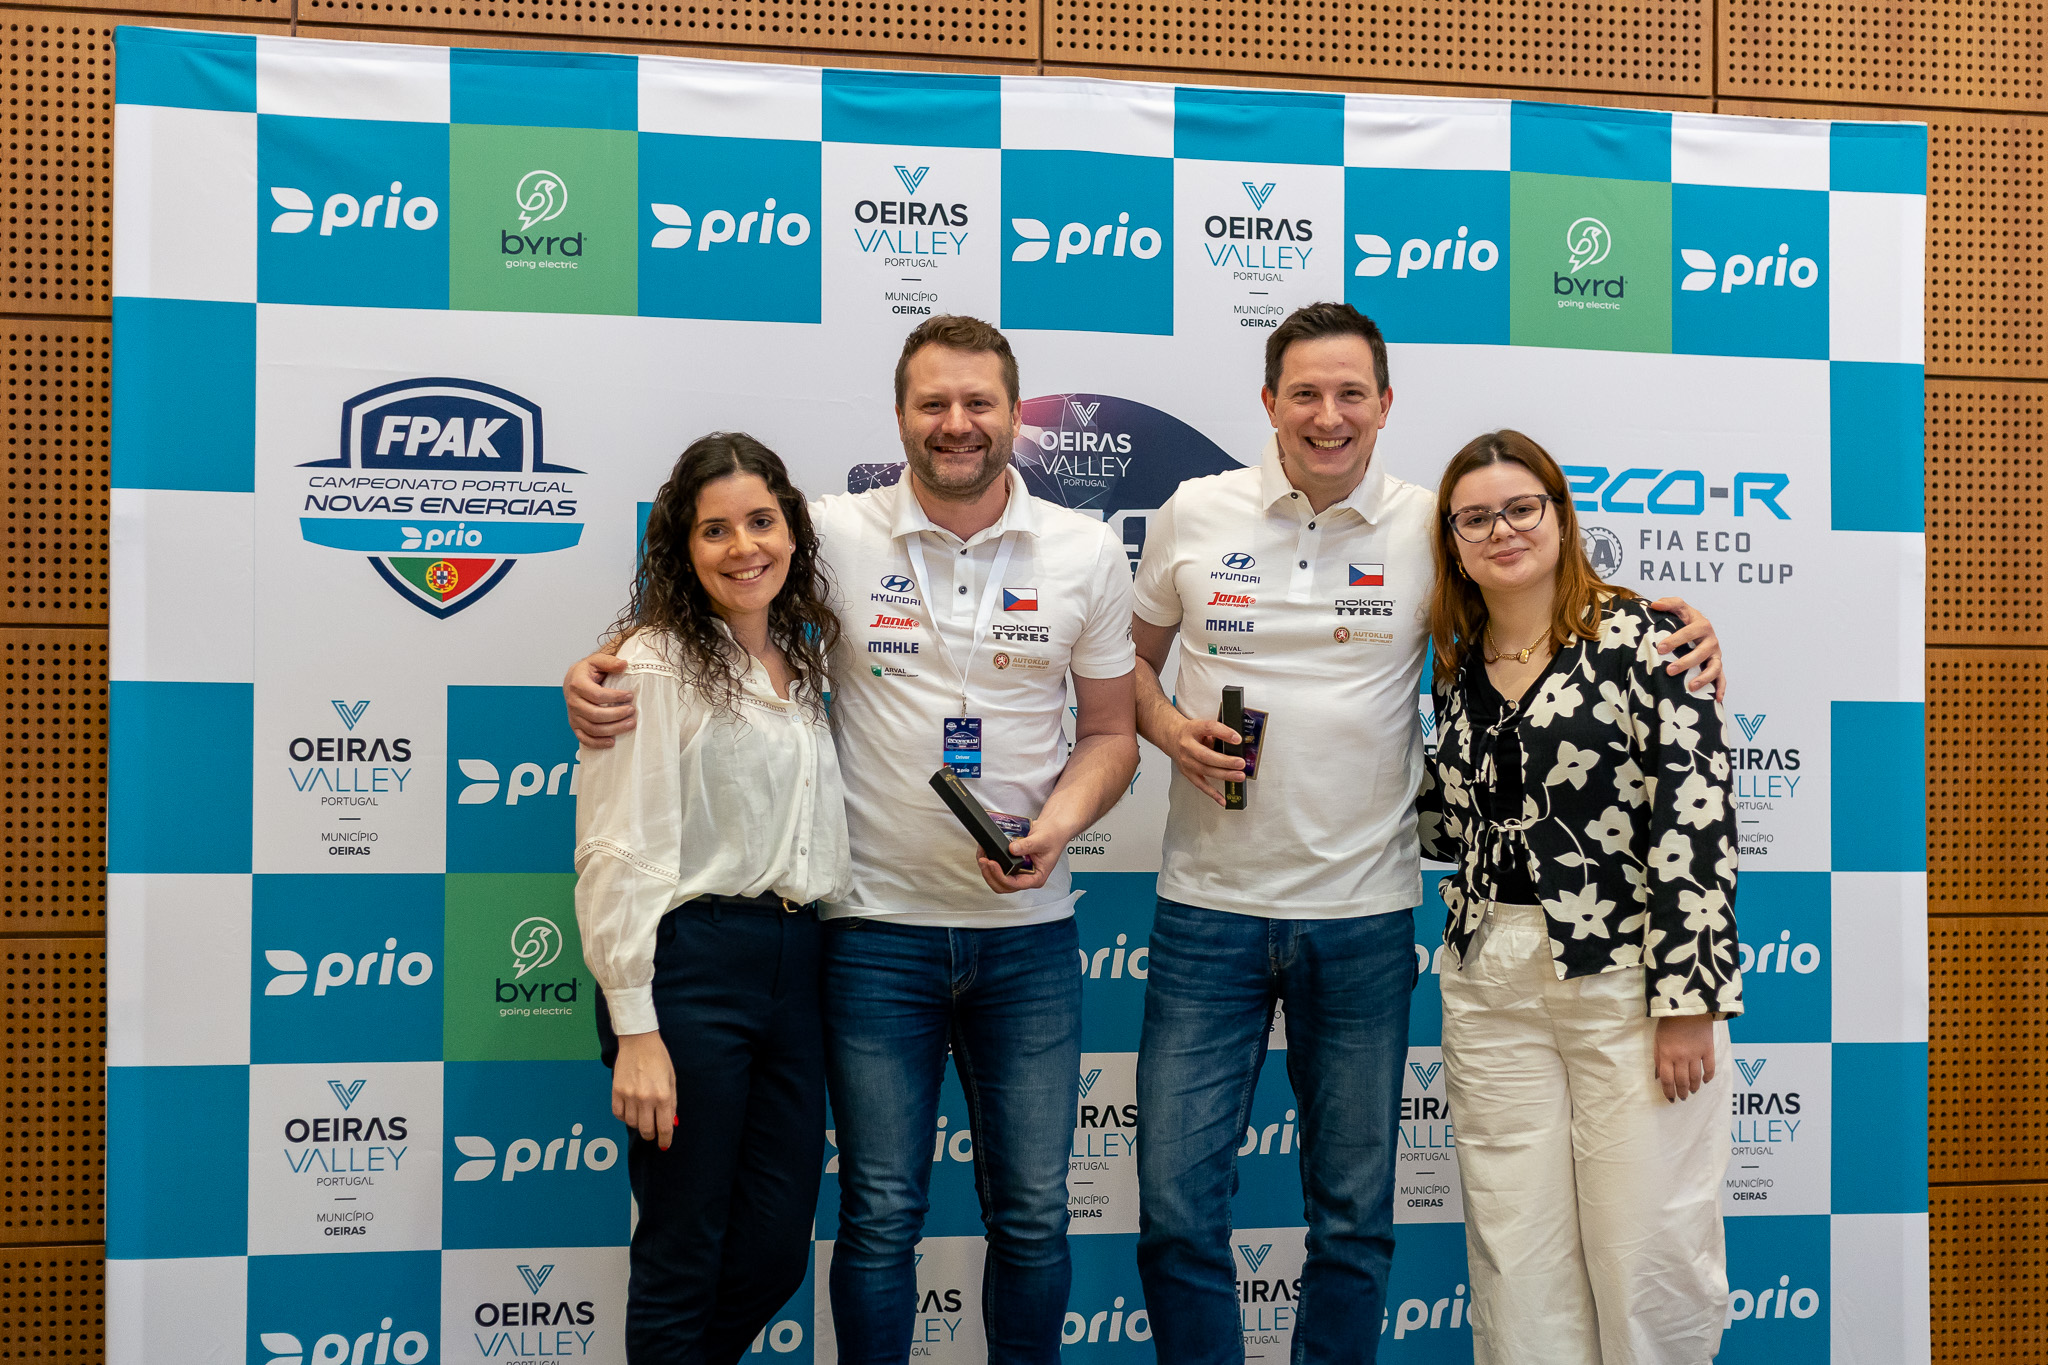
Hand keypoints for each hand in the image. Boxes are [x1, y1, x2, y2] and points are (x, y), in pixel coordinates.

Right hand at [566, 651, 633, 747]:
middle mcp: (572, 701)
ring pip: (592, 728)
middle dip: (616, 714)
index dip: (615, 697)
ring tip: (630, 724)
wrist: (572, 680)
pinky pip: (584, 738)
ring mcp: (573, 715)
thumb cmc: (587, 671)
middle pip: (595, 714)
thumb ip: (609, 662)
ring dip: (613, 729)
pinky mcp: (575, 725)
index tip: (630, 696)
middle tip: (632, 711)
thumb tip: (624, 665)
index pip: (597, 695)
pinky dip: (597, 743)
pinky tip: (612, 742)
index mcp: (577, 684)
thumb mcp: (597, 661)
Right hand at [612, 1030, 675, 1147]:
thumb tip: (670, 1123)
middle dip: (651, 1135)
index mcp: (663, 1095)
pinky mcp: (616, 1091)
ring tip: (642, 1115)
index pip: (664, 1127)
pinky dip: (624, 1116)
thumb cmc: (658, 1058)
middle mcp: (646, 1098)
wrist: (639, 1041)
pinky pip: (618, 1114)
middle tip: (652, 1132)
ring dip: (638, 1124)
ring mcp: (629, 1095)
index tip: (664, 1145)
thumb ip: (671, 1103)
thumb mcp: (671, 1080)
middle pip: (646, 1130)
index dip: (665, 1139)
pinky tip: (630, 1110)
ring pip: (632, 1123)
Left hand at [975, 816, 1075, 894]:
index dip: (1001, 876)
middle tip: (984, 861)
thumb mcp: (1042, 840)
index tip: (993, 863)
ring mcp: (1018, 872)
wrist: (1052, 828)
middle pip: (1003, 886)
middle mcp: (1026, 877)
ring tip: (982, 856)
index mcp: (1036, 878)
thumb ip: (1027, 845)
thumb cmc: (1053, 837)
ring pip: (998, 880)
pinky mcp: (1012, 864)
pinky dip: (989, 862)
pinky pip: (998, 868)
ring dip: (987, 870)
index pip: (1016, 884)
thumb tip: (1012, 849)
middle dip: (990, 875)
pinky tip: (985, 852)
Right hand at [1163, 710, 1246, 808]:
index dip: (1224, 733)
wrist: (1171, 738)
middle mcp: (1187, 746)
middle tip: (1240, 763)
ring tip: (1239, 776)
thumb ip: (1216, 733)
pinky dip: (1212, 793)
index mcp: (1192, 730)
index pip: (1208, 728)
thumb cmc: (1190, 732)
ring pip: (1206, 771)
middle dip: (1225, 761)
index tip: (1237, 739)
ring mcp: (1186, 761)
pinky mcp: (1188, 773)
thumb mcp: (1201, 726)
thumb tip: (1236, 743)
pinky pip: (1201, 785)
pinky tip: (1223, 799)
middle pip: (1206, 755)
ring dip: (1224, 775)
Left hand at [1646, 597, 1726, 702]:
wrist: (1701, 627)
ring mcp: (1715, 654)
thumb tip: (1655, 604)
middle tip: (1670, 671)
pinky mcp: (1717, 665)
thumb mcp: (1680, 608)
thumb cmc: (1687, 619)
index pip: (1690, 632)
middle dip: (1686, 662)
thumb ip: (1669, 603)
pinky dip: (1721, 688)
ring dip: (1704, 677)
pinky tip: (1717, 699)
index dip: (1676, 639)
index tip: (1660, 648)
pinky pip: (1722, 678)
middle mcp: (1711, 640)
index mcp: (1702, 625)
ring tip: (1690, 686)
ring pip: (1715, 667)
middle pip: (1701, 652)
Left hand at [1654, 1014, 1716, 1101]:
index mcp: (1666, 1055)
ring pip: (1696, 1078)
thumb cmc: (1669, 1022)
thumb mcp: (1657, 1039)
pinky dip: (1708, 1077)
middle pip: (1682, 1081)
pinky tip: (1706, 1081)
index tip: (1670, 1098)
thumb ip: (1658, 1058)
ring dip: (1694, 1087)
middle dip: (1682, 1092)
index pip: (1667, 1080)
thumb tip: (1659, 1076)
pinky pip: (1710, 1068)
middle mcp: (1681, 1057)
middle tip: (1683, 1097)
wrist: (1688, 1007)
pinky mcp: (1709, 1049)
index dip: (1669, 1092)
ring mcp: (1696, 1054)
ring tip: (1693, 1091)